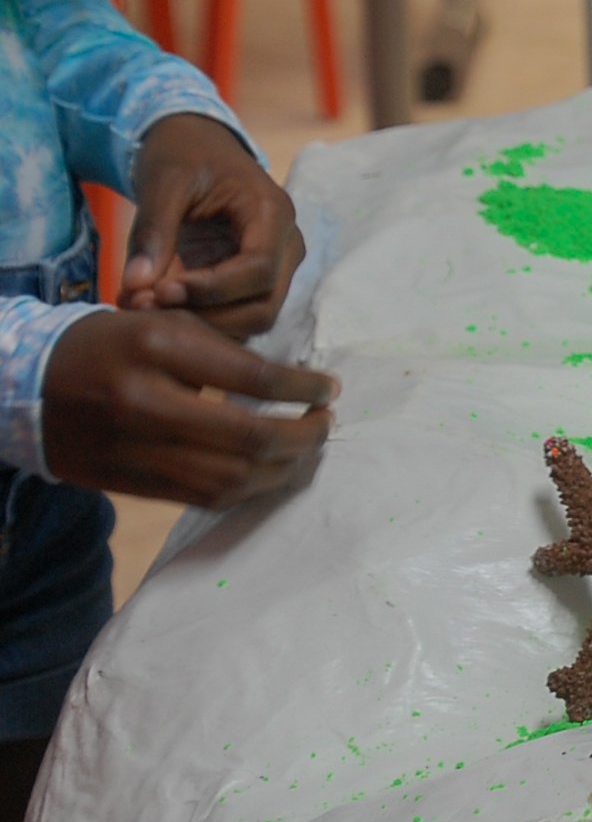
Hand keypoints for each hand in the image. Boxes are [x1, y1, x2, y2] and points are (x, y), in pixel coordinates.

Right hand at [44, 310, 338, 507]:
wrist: (28, 388)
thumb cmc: (109, 346)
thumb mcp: (161, 324)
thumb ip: (222, 351)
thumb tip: (292, 382)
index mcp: (156, 349)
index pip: (252, 376)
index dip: (303, 387)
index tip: (330, 388)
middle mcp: (146, 403)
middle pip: (250, 437)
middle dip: (304, 435)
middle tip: (326, 422)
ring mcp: (138, 450)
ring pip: (234, 478)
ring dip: (285, 468)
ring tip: (307, 448)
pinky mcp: (135, 483)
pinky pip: (208, 497)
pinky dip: (251, 487)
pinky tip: (272, 470)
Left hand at [123, 113, 305, 338]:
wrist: (197, 145)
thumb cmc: (185, 156)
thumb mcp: (163, 184)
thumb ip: (152, 235)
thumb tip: (135, 290)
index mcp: (273, 214)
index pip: (260, 270)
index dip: (212, 290)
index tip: (160, 292)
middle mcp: (286, 246)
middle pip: (264, 306)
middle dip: (207, 316)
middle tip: (147, 307)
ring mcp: (277, 267)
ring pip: (254, 318)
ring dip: (203, 324)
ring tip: (149, 308)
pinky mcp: (255, 282)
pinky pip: (237, 314)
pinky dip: (201, 320)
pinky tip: (162, 308)